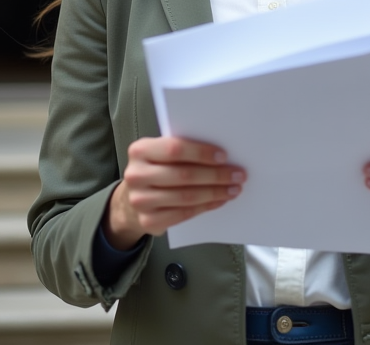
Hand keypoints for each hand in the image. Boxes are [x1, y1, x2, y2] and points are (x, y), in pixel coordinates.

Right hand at [103, 136, 245, 249]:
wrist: (131, 199)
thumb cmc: (155, 170)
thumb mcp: (159, 153)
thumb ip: (181, 150)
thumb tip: (220, 155)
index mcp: (140, 150)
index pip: (175, 149)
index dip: (201, 153)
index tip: (224, 156)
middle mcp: (136, 175)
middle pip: (183, 175)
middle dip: (215, 175)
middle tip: (238, 174)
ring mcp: (141, 200)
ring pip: (186, 196)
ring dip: (215, 192)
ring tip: (233, 189)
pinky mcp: (149, 220)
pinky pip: (184, 213)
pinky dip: (205, 206)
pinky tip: (219, 200)